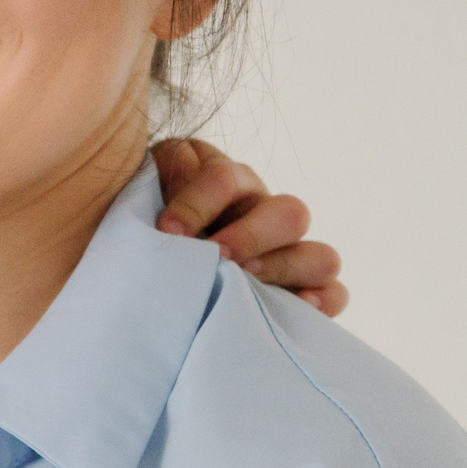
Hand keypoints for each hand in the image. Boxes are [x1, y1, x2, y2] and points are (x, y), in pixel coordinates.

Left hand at [151, 138, 347, 315]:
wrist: (134, 285)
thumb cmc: (138, 236)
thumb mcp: (140, 200)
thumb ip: (160, 178)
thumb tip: (180, 161)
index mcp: (225, 185)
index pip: (224, 178)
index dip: (197, 202)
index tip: (167, 231)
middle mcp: (264, 214)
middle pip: (288, 213)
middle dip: (250, 235)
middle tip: (215, 255)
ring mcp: (289, 254)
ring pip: (319, 255)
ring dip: (284, 267)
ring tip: (244, 281)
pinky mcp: (303, 292)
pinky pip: (332, 294)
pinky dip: (320, 300)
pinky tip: (293, 305)